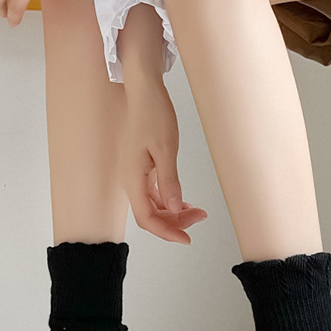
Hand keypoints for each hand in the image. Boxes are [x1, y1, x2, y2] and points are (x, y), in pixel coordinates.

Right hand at [120, 78, 206, 243]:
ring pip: (153, 205)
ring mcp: (135, 175)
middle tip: (200, 218)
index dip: (166, 231)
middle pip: (150, 214)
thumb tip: (174, 208)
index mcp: (132, 178)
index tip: (186, 238)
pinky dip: (169, 200)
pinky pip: (154, 193)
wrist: (144, 92)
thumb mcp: (166, 149)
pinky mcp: (141, 169)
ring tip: (197, 211)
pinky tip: (184, 201)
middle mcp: (130, 180)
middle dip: (174, 222)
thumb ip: (169, 181)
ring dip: (174, 212)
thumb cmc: (153, 114)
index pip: (146, 218)